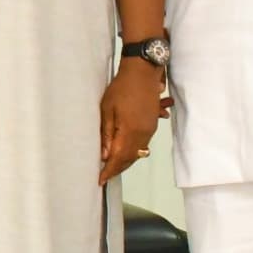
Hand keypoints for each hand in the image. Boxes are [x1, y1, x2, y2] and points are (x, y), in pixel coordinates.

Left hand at [99, 62, 163, 183]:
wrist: (142, 73)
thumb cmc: (122, 88)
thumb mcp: (107, 110)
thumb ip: (107, 134)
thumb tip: (105, 155)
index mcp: (130, 132)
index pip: (119, 159)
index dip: (109, 171)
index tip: (100, 180)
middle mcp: (143, 135)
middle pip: (130, 159)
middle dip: (117, 169)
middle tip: (104, 175)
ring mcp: (150, 130)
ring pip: (137, 153)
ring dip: (125, 161)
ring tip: (111, 166)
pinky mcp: (152, 125)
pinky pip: (142, 144)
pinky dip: (133, 151)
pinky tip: (124, 151)